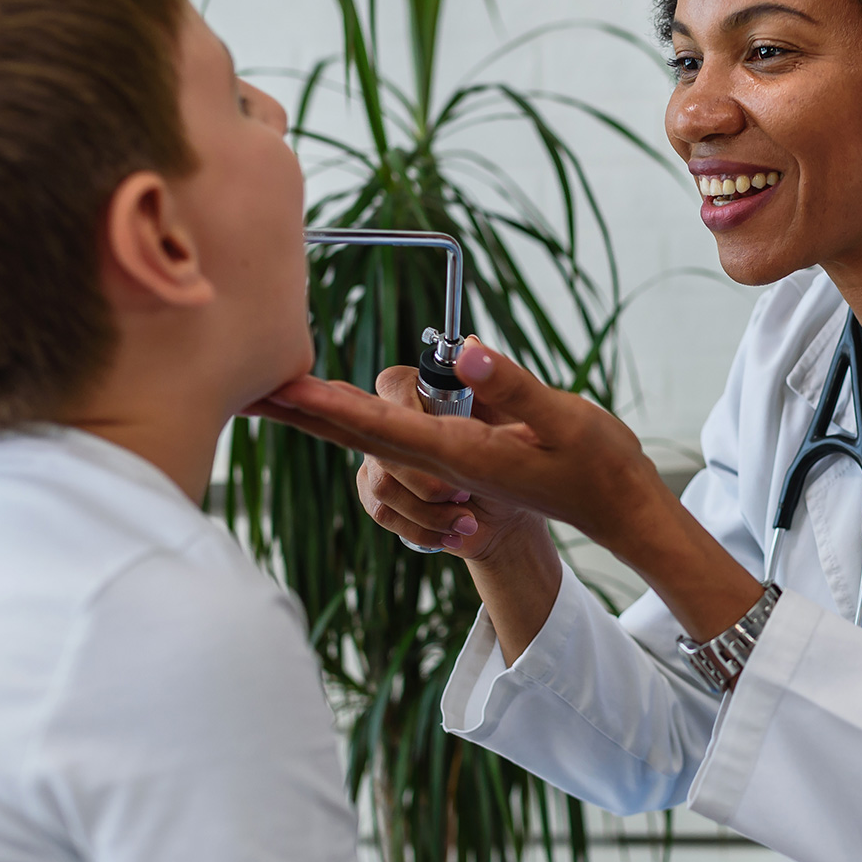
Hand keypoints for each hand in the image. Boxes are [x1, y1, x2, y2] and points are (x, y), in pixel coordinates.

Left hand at [252, 343, 667, 550]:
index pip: (387, 426)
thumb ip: (514, 387)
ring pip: (372, 438)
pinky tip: (334, 408)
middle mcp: (447, 462)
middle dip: (302, 414)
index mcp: (466, 452)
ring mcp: (449, 464)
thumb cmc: (598, 464)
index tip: (285, 389)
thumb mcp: (567, 419)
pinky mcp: (457, 459)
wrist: (617, 509)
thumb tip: (466, 353)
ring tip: (274, 392)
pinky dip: (355, 420)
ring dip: (323, 416)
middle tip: (244, 393)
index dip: (333, 406)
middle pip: (359, 436)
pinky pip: (395, 439)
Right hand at [313, 360, 549, 562]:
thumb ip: (512, 385)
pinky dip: (420, 528)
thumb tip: (473, 349)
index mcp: (444, 397)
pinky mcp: (389, 494)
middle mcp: (410, 423)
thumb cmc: (541, 462)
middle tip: (462, 496)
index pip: (395, 384)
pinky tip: (454, 531)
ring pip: (379, 482)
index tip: (434, 438)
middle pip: (377, 437)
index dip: (402, 407)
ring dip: (426, 508)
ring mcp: (394, 459)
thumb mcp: (545, 423)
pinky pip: (382, 511)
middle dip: (419, 476)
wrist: (523, 516)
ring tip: (467, 515)